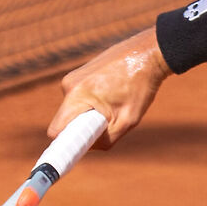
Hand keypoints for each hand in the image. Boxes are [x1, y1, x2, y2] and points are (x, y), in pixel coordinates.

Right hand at [50, 26, 167, 148]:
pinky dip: (95, 103)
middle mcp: (69, 84)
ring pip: (75, 109)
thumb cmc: (141, 86)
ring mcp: (73, 76)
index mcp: (76, 94)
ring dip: (92, 114)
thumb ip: (106, 140)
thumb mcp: (127, 121)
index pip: (57, 130)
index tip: (73, 152)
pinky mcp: (80, 73)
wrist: (150, 53)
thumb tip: (90, 148)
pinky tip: (114, 94)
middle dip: (85, 127)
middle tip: (110, 122)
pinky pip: (81, 98)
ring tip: (117, 102)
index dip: (64, 144)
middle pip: (67, 120)